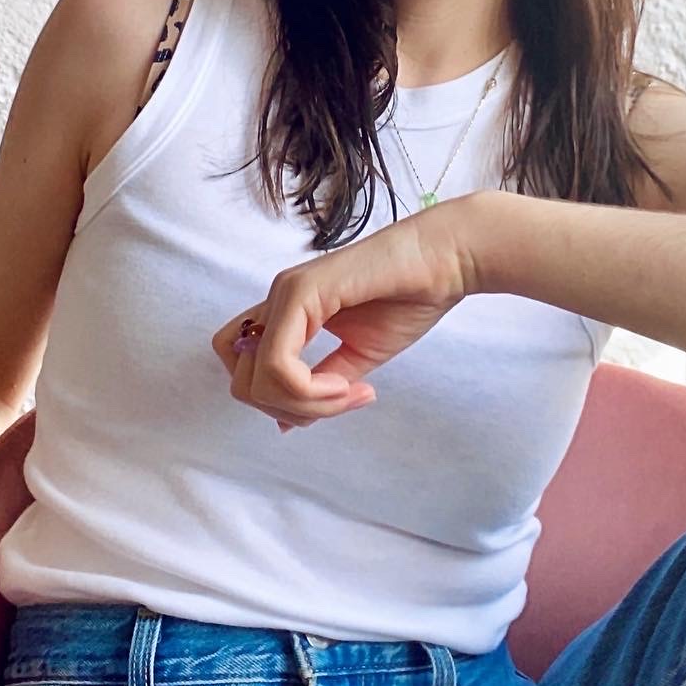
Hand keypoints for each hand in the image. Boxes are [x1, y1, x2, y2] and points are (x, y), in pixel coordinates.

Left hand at [211, 194, 480, 432]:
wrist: (444, 261)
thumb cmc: (408, 299)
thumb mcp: (356, 357)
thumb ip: (319, 385)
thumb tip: (286, 424)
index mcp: (287, 314)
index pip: (243, 370)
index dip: (277, 401)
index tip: (333, 402)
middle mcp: (277, 301)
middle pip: (241, 382)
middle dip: (289, 410)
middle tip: (340, 402)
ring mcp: (285, 293)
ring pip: (256, 380)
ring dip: (304, 404)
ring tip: (349, 393)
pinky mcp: (301, 292)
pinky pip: (278, 364)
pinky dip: (309, 390)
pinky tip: (345, 384)